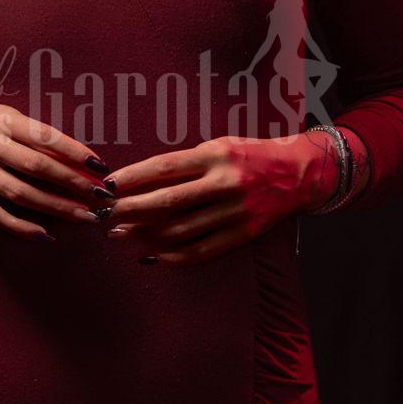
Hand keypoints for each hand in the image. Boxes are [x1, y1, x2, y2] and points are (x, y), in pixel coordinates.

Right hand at [0, 103, 112, 238]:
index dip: (75, 152)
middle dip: (73, 183)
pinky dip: (21, 227)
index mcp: (1, 119)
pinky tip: (46, 235)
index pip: (45, 136)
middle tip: (101, 196)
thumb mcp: (4, 118)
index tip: (100, 166)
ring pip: (20, 194)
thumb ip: (35, 135)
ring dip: (56, 208)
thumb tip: (78, 159)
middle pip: (36, 167)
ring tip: (84, 217)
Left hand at [99, 132, 338, 263]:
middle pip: (167, 201)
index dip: (133, 178)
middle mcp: (225, 183)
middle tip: (104, 214)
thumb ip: (185, 163)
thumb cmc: (249, 156)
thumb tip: (139, 181)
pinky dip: (172, 257)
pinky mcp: (243, 235)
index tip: (108, 186)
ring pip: (180, 230)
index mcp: (216, 155)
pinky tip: (150, 255)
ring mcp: (235, 212)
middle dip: (130, 209)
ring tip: (120, 234)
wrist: (299, 174)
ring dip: (144, 235)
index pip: (164, 167)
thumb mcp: (219, 146)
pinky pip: (201, 251)